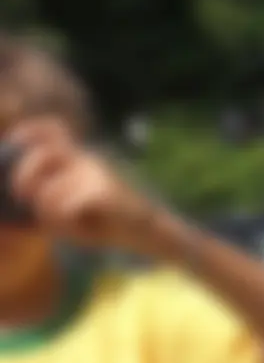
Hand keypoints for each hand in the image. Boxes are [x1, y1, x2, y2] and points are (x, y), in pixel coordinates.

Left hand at [6, 118, 180, 257]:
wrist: (150, 232)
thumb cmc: (109, 222)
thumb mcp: (75, 205)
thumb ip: (49, 197)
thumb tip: (24, 199)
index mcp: (81, 157)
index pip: (51, 130)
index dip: (27, 132)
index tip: (13, 144)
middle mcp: (88, 159)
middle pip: (42, 153)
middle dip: (24, 175)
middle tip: (22, 197)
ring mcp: (97, 173)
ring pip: (50, 189)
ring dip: (47, 209)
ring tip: (60, 221)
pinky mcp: (105, 191)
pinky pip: (66, 206)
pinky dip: (65, 222)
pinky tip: (79, 229)